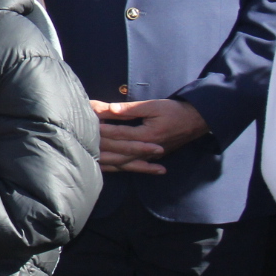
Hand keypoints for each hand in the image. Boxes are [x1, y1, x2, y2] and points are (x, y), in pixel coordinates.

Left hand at [89, 98, 207, 174]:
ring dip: (104, 160)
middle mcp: (146, 149)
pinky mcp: (150, 157)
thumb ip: (130, 109)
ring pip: (121, 162)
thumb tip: (110, 108)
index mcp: (147, 135)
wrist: (196, 121)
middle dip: (97, 144)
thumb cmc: (174, 110)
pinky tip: (105, 169)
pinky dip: (116, 168)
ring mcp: (149, 156)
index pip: (117, 133)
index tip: (85, 122)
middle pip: (116, 150)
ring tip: (85, 158)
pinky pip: (130, 166)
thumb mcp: (153, 106)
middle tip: (79, 138)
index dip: (100, 127)